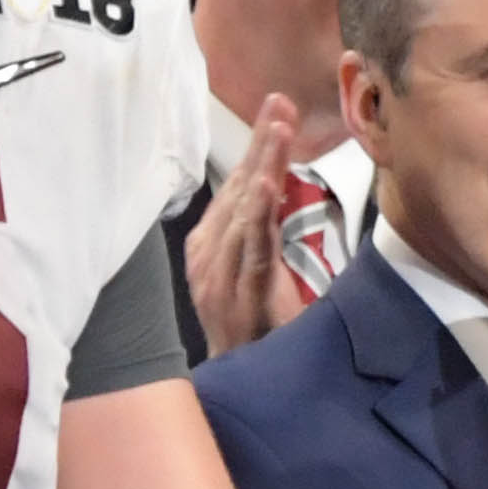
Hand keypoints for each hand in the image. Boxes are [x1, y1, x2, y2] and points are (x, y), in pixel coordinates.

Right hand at [182, 97, 310, 351]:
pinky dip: (258, 214)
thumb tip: (272, 191)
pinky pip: (252, 249)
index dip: (255, 147)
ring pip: (244, 212)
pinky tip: (266, 184)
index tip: (275, 109)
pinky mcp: (241, 295)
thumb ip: (257, 236)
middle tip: (279, 103)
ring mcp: (221, 277)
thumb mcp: (252, 275)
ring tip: (277, 129)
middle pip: (237, 190)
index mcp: (209, 248)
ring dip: (261, 167)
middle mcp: (208, 257)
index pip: (234, 187)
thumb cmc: (254, 331)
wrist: (243, 385)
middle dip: (259, 144)